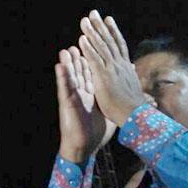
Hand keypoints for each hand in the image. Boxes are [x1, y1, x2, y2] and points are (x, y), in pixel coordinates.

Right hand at [55, 46, 116, 162]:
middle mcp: (81, 93)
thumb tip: (128, 94)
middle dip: (81, 56)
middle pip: (81, 71)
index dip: (95, 60)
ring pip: (70, 77)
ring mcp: (73, 98)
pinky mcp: (67, 104)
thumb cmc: (96, 133)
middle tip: (80, 40)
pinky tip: (59, 66)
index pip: (94, 73)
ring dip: (68, 63)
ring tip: (66, 49)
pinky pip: (64, 88)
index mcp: (92, 94)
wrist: (85, 147)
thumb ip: (116, 101)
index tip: (97, 46)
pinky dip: (62, 76)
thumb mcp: (110, 113)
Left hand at [78, 10, 146, 124]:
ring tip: (85, 20)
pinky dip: (89, 48)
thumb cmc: (134, 106)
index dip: (113, 32)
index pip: (119, 45)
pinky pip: (95, 59)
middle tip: (93, 13)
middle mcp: (120, 65)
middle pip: (109, 41)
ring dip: (92, 32)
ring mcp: (112, 69)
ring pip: (101, 47)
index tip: (108, 20)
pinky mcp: (104, 77)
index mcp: (125, 68)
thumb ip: (130, 76)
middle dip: (100, 26)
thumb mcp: (133, 87)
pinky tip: (82, 38)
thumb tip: (132, 69)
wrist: (135, 116)